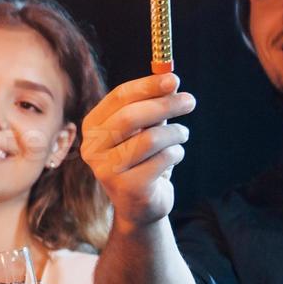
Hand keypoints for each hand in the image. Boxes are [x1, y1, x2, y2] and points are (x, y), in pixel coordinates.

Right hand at [80, 74, 194, 231]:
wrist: (140, 205)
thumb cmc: (143, 159)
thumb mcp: (145, 129)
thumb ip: (153, 106)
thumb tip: (170, 81)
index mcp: (93, 127)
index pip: (118, 98)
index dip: (147, 85)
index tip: (173, 79)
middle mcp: (92, 148)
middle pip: (130, 117)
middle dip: (164, 105)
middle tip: (190, 100)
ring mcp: (106, 170)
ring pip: (150, 139)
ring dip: (175, 133)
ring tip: (182, 134)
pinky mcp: (127, 188)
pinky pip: (162, 160)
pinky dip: (175, 154)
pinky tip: (174, 157)